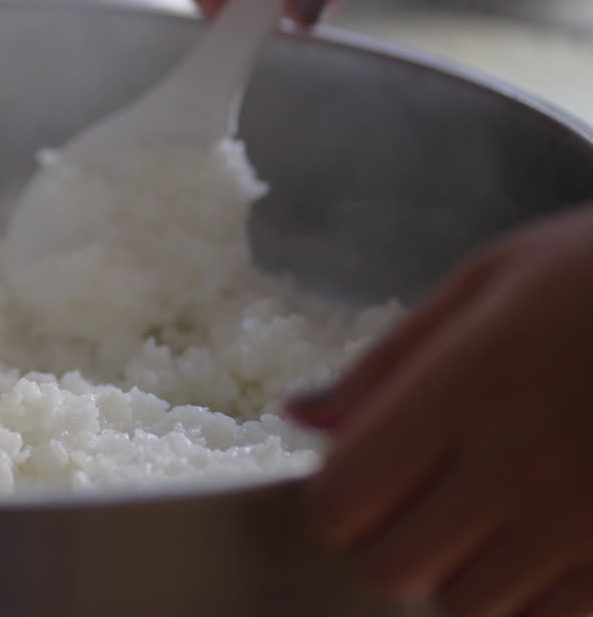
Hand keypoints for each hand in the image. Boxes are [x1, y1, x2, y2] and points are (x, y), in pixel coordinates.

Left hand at [286, 205, 592, 616]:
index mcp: (467, 385)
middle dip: (389, 539)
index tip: (362, 471)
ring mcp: (590, 520)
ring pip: (471, 606)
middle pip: (393, 569)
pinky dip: (534, 597)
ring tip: (495, 511)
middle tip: (422, 495)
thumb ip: (389, 362)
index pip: (343, 500)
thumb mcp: (490, 280)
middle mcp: (523, 464)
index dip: (337, 497)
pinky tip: (550, 538)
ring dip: (462, 571)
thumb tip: (300, 416)